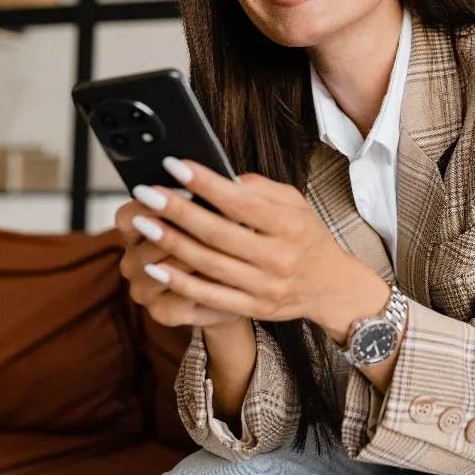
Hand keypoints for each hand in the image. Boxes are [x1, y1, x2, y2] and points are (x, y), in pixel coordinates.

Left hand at [124, 157, 364, 326]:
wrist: (330, 284)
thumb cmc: (306, 236)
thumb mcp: (295, 203)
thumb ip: (260, 188)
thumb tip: (219, 178)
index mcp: (289, 225)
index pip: (240, 202)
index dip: (205, 183)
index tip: (174, 165)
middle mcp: (279, 257)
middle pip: (218, 233)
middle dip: (176, 211)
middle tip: (146, 194)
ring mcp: (265, 286)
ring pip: (208, 264)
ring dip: (171, 243)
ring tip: (143, 223)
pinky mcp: (253, 308)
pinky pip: (210, 297)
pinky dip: (180, 283)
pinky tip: (155, 268)